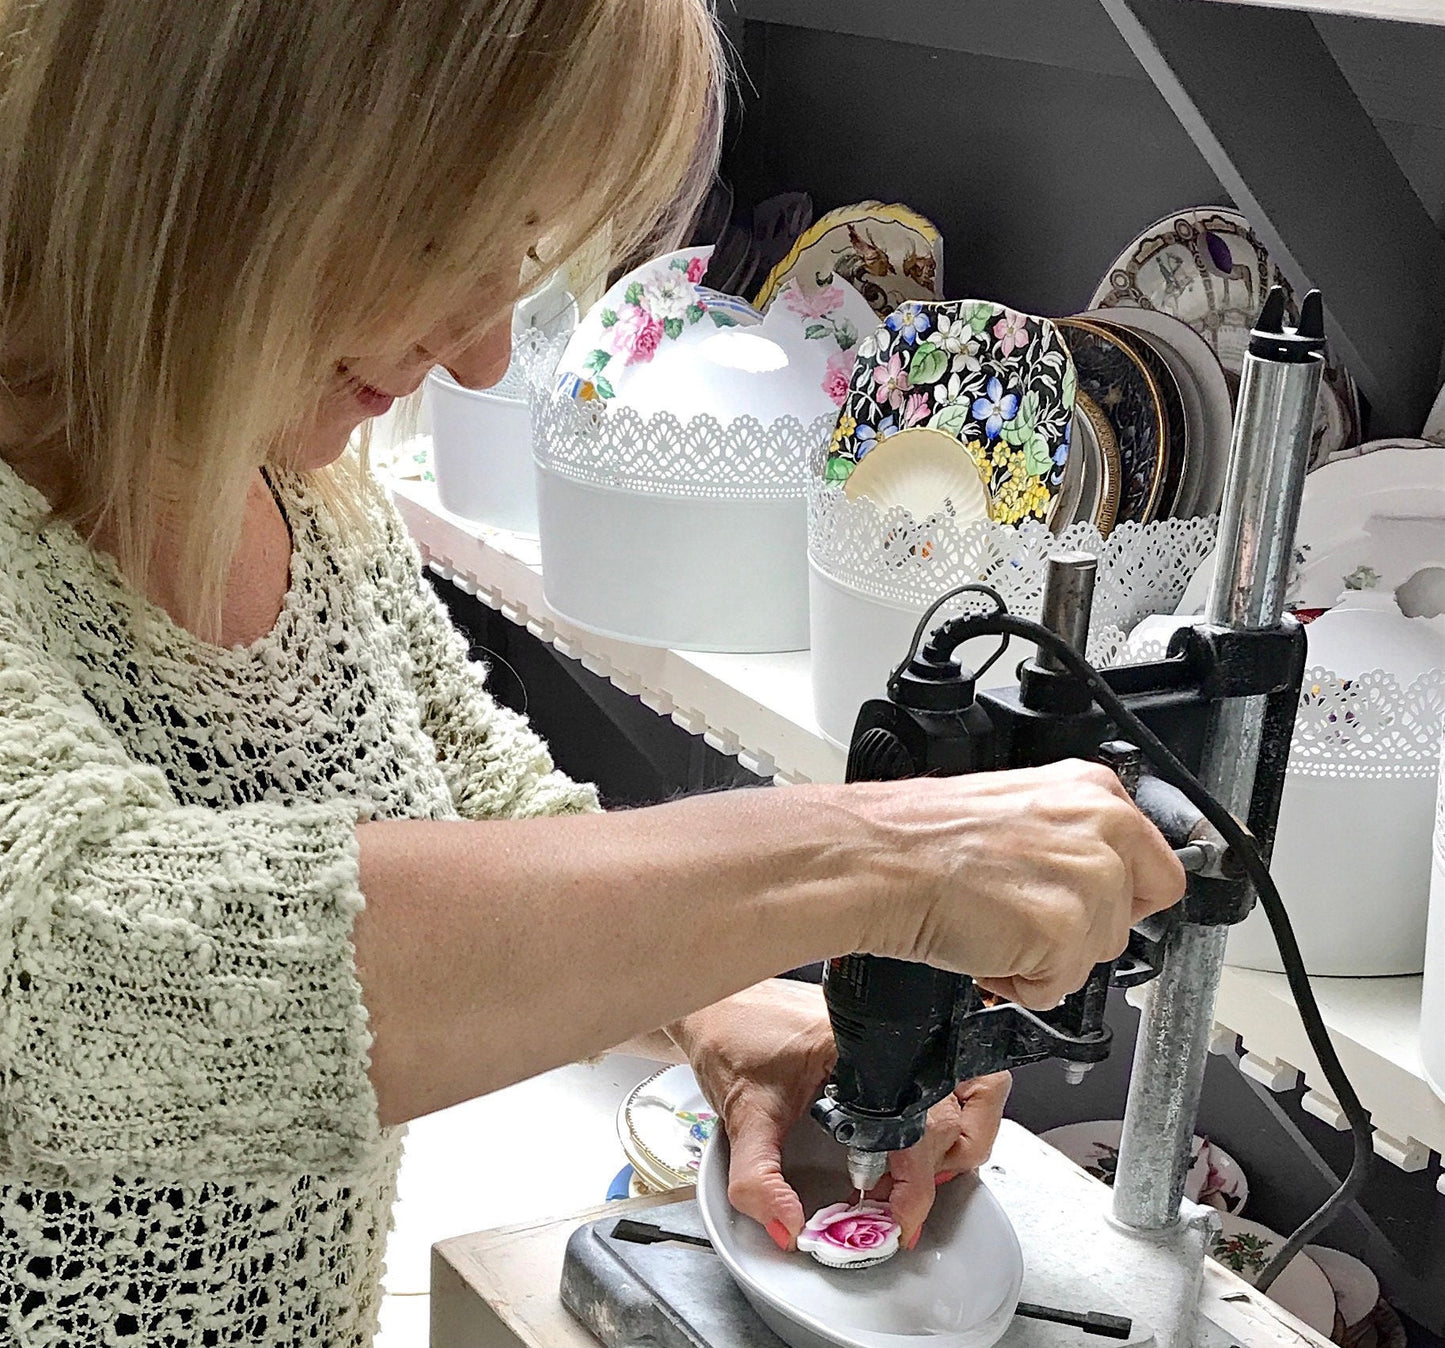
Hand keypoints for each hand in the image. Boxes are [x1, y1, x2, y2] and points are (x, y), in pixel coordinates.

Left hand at [668, 980, 1010, 1250]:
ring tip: (916, 1171)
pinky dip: (948, 1114)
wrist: (718, 999)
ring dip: (960, 1136)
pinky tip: (908, 1142)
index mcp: (862, 1047)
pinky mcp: (896, 1038)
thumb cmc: (731, 1036)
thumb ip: (758, 1178)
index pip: (921, 1120)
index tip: (900, 1219)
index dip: (918, 1181)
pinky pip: (950, 1076)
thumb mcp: (742, 1115)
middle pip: (964, 1105)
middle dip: (943, 1164)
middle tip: (905, 1199)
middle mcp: (891, 1035)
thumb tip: (787, 1225)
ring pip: (976, 1086)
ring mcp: (900, 1031)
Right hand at [831, 759, 1184, 1007]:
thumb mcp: (1014, 808)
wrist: (875, 860)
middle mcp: (1103, 827)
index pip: (1157, 868)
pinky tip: (984, 947)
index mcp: (1093, 790)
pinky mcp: (1065, 930)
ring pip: (1096, 955)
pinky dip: (1020, 983)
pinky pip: (1058, 987)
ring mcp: (1089, 879)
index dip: (1115, 900)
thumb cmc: (920, 838)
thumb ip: (1070, 837)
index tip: (1082, 909)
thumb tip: (1098, 878)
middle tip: (1020, 916)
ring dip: (1045, 959)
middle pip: (1128, 918)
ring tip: (992, 925)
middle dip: (1077, 933)